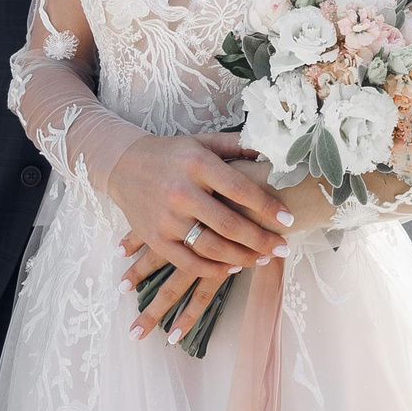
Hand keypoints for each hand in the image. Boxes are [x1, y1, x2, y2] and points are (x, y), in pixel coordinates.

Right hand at [117, 158, 338, 338]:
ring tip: (263, 259)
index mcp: (197, 163)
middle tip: (283, 247)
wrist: (122, 164)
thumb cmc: (171, 153)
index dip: (266, 206)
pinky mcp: (155, 238)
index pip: (239, 188)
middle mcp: (181, 191)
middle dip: (261, 239)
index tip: (289, 219)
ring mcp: (166, 218)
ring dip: (242, 257)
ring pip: (211, 247)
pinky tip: (233, 267)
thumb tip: (272, 150)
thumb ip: (236, 145)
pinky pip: (188, 262)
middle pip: (229, 224)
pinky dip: (213, 269)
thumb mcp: (202, 141)